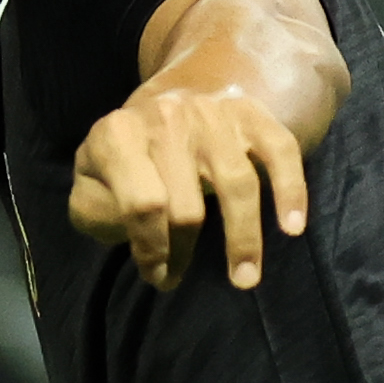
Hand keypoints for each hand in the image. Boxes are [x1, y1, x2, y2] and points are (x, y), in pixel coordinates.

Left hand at [69, 84, 308, 293]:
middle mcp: (167, 117)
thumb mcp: (90, 182)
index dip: (150, 250)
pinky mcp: (250, 114)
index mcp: (119, 134)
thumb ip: (93, 209)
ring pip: (238, 184)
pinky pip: (281, 152)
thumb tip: (129, 231)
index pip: (142, 205)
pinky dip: (290, 191)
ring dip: (243, 240)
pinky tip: (293, 228)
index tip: (156, 274)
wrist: (163, 102)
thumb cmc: (126, 159)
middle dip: (182, 252)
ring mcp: (212, 113)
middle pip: (186, 206)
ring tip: (245, 280)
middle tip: (179, 275)